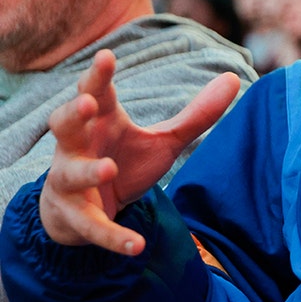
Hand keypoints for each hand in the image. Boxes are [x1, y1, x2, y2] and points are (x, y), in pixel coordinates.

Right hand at [38, 49, 240, 255]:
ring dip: (87, 171)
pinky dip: (112, 236)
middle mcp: (78, 148)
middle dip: (73, 113)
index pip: (95, 93)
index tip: (106, 55)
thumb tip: (235, 78)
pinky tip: (136, 246)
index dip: (98, 76)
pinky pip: (93, 227)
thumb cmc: (123, 161)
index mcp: (101, 123)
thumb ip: (197, 114)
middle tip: (86, 102)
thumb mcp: (163, 140)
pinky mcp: (78, 218)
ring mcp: (72, 183)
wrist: (85, 210)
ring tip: (108, 168)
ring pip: (70, 173)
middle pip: (64, 125)